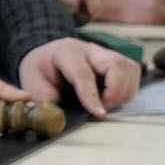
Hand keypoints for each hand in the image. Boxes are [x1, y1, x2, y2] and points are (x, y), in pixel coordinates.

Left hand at [17, 38, 141, 117]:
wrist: (49, 57)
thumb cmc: (43, 68)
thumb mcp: (31, 79)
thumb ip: (42, 96)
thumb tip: (58, 112)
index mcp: (67, 51)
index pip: (84, 74)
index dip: (92, 96)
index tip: (99, 114)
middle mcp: (91, 49)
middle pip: (116, 66)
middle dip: (114, 93)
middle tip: (100, 109)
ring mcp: (107, 54)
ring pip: (129, 71)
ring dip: (122, 93)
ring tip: (104, 104)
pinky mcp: (118, 62)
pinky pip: (133, 75)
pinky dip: (126, 91)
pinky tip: (110, 98)